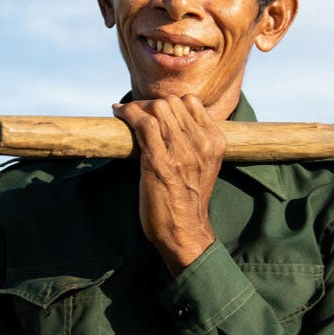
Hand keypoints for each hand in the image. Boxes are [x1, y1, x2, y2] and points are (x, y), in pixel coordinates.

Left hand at [112, 95, 225, 275]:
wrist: (185, 232)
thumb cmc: (189, 201)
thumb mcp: (203, 166)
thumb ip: (195, 142)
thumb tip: (169, 120)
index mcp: (215, 142)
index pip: (192, 103)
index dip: (170, 103)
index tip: (155, 111)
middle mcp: (201, 143)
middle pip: (172, 102)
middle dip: (150, 104)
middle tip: (136, 113)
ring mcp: (181, 151)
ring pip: (157, 108)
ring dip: (137, 108)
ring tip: (126, 114)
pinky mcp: (159, 161)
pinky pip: (143, 123)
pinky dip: (128, 113)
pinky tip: (118, 113)